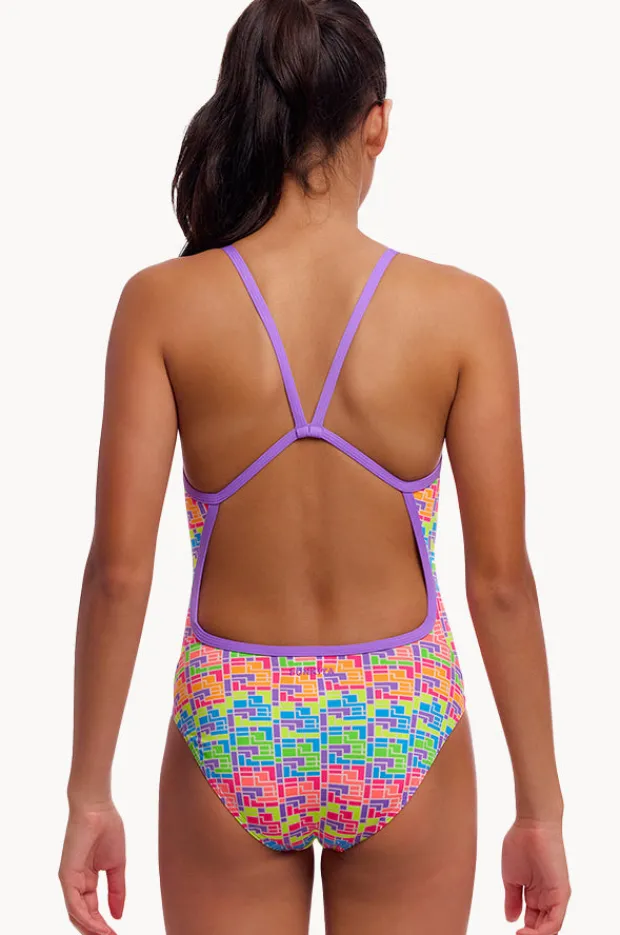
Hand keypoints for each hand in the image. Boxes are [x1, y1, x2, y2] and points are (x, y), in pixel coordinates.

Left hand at [59, 802, 125, 934]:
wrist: (98, 808)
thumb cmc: (107, 828)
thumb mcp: (117, 865)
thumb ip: (117, 890)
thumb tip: (118, 914)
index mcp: (86, 879)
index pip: (92, 909)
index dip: (103, 925)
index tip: (116, 934)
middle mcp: (75, 883)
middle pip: (82, 916)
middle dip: (97, 931)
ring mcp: (69, 880)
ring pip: (76, 914)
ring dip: (92, 929)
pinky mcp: (66, 875)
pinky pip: (74, 903)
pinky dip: (86, 918)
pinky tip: (98, 926)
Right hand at [502, 818, 570, 933]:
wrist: (531, 825)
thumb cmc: (520, 844)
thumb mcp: (511, 877)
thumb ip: (512, 899)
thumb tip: (510, 918)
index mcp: (536, 895)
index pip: (533, 922)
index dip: (524, 931)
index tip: (512, 932)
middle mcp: (548, 898)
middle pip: (542, 927)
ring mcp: (556, 896)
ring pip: (550, 927)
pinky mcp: (562, 893)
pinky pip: (556, 920)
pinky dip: (544, 931)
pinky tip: (528, 932)